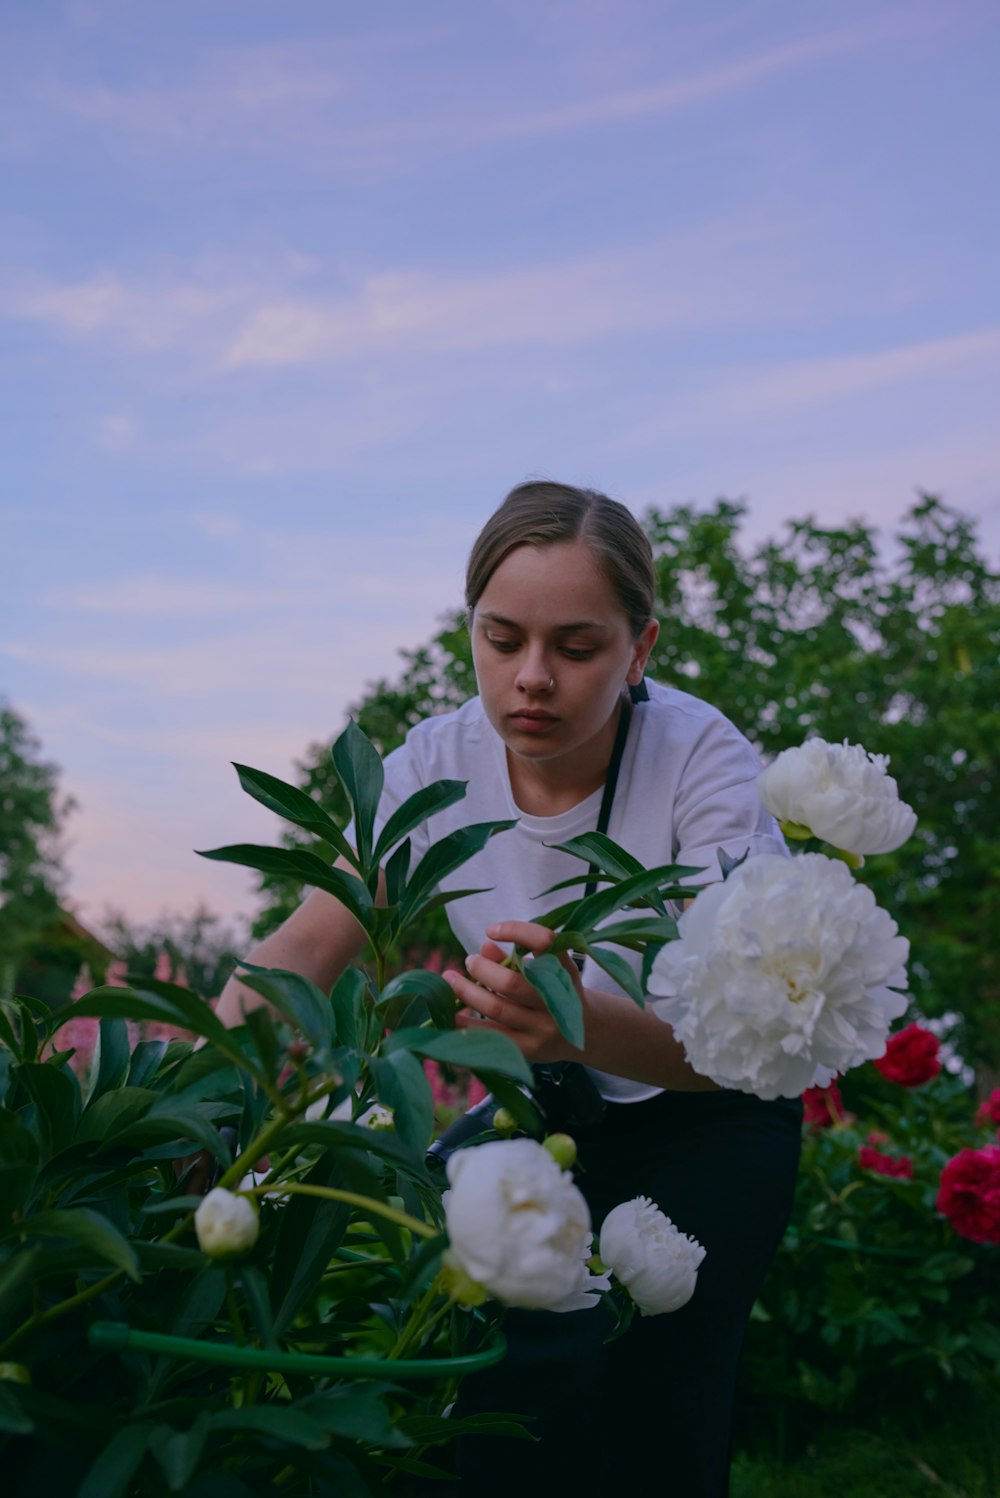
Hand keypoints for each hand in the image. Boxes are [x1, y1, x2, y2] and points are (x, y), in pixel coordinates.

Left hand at [443, 921, 585, 1064]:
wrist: (588, 1031)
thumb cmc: (557, 990)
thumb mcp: (546, 970)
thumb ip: (515, 958)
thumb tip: (484, 947)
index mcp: (565, 971)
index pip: (544, 942)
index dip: (516, 931)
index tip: (491, 929)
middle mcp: (557, 1001)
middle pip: (512, 983)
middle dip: (482, 969)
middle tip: (468, 960)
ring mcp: (544, 1028)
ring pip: (497, 1009)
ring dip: (467, 993)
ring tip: (450, 979)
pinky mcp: (530, 1050)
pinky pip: (492, 1036)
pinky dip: (467, 1025)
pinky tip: (450, 1015)